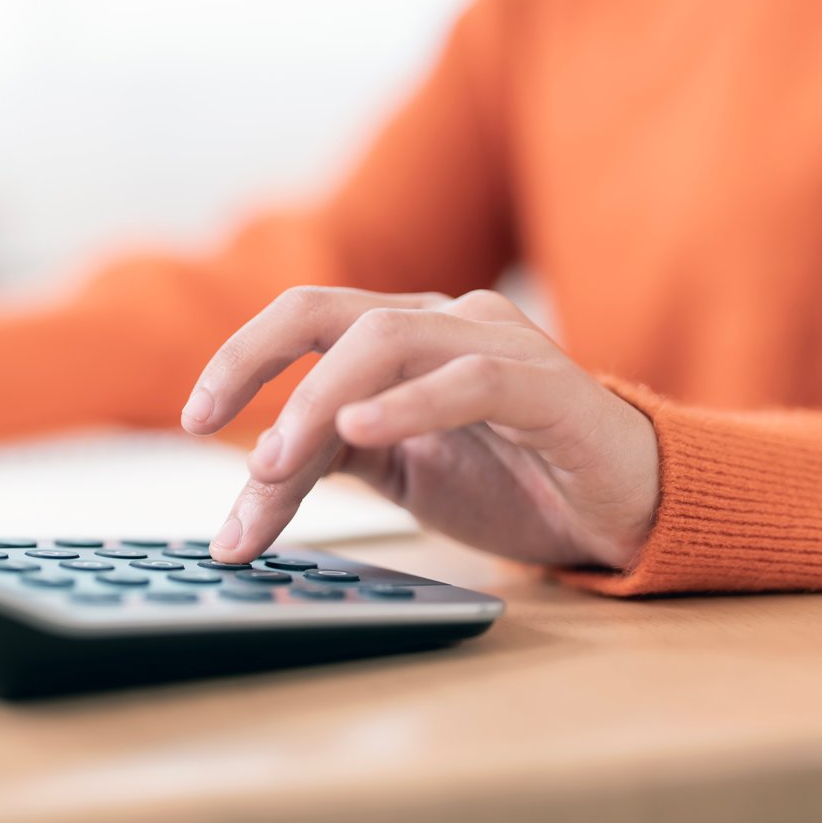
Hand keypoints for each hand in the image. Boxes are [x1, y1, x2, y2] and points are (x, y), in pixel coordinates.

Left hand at [181, 287, 660, 569]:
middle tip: (212, 434)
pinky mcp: (547, 387)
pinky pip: (470, 379)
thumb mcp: (397, 472)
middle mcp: (441, 322)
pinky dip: (409, 403)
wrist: (628, 510)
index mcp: (399, 337)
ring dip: (316, 402)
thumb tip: (242, 494)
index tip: (193, 419)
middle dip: (253, 363)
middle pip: (326, 312)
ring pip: (385, 340)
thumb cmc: (513, 479)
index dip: (239, 359)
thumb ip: (326, 462)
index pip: (302, 320)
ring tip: (274, 463)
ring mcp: (495, 344)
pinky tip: (361, 431)